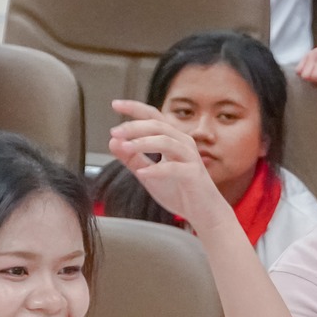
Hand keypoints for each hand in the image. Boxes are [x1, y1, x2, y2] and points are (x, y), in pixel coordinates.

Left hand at [107, 105, 231, 226]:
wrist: (203, 212)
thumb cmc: (179, 191)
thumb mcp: (148, 173)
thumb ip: (131, 158)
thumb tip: (113, 141)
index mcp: (172, 139)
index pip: (152, 117)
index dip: (134, 108)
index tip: (115, 104)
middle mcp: (182, 142)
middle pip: (157, 125)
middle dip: (134, 126)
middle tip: (115, 132)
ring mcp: (190, 157)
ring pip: (166, 141)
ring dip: (143, 143)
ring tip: (125, 148)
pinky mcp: (193, 174)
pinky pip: (174, 168)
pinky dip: (156, 170)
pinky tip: (141, 173)